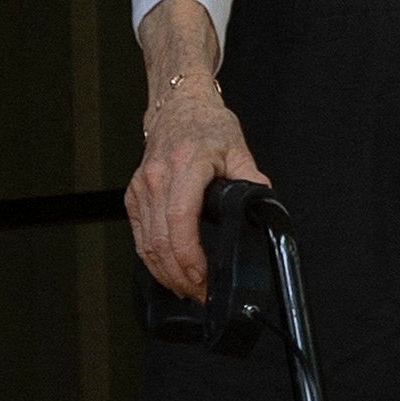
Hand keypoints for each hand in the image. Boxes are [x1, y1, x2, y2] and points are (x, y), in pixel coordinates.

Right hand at [128, 81, 269, 300]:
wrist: (178, 106)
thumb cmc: (207, 125)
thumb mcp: (239, 150)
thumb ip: (253, 182)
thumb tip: (265, 210)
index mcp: (185, 166)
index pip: (180, 220)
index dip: (189, 257)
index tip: (203, 278)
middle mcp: (157, 178)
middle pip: (161, 241)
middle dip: (180, 276)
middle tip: (202, 294)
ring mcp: (141, 188)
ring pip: (146, 244)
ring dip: (166, 274)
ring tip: (188, 290)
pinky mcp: (134, 195)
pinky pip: (139, 237)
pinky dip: (153, 260)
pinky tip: (169, 273)